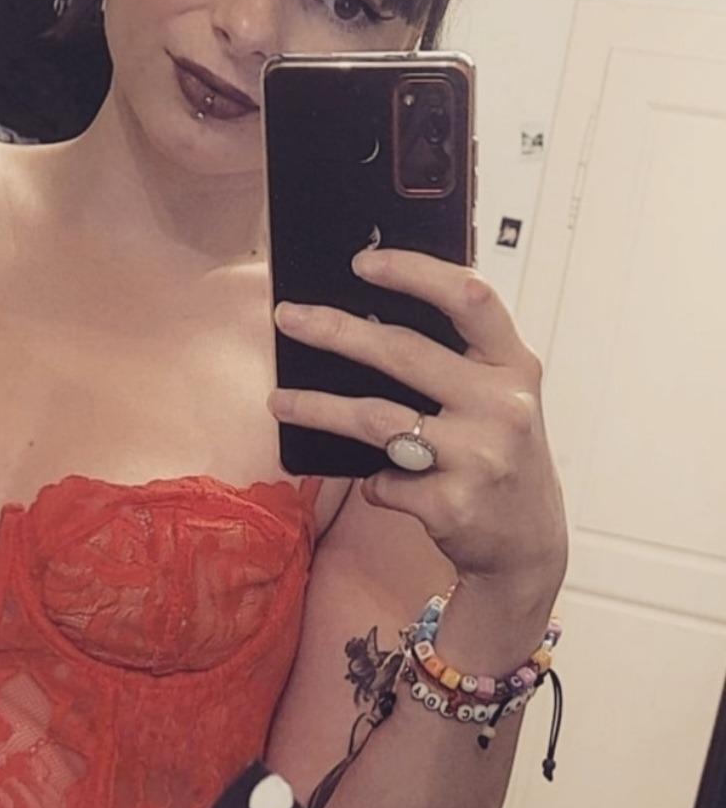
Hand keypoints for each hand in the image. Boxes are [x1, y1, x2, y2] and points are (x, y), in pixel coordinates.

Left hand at [267, 249, 567, 601]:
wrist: (529, 546)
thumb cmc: (501, 453)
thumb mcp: (497, 395)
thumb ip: (455, 357)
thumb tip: (363, 312)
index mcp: (514, 364)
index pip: (469, 297)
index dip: (415, 271)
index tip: (362, 261)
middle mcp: (505, 404)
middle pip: (404, 351)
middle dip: (334, 330)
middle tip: (288, 317)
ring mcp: (482, 456)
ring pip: (376, 418)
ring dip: (317, 408)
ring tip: (278, 400)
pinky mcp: (454, 505)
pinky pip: (383, 480)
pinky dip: (372, 480)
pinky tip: (377, 481)